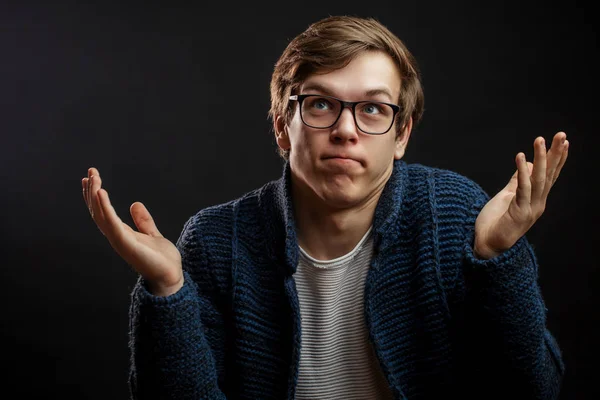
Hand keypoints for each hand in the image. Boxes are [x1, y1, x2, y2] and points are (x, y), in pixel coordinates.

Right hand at [82, 167, 182, 295]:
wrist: (171, 277)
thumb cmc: (162, 260)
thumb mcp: (152, 234)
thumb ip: (143, 221)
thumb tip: (135, 204)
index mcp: (122, 234)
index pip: (103, 212)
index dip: (96, 196)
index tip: (92, 179)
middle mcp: (116, 236)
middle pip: (98, 211)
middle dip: (92, 192)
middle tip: (90, 172)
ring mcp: (119, 240)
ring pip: (101, 214)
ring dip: (95, 195)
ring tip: (94, 177)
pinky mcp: (126, 243)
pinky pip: (111, 222)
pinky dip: (105, 207)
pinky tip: (101, 192)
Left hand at [473, 132, 569, 258]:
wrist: (485, 245)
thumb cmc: (495, 222)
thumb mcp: (506, 196)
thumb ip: (516, 182)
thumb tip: (527, 165)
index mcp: (536, 199)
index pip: (550, 175)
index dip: (557, 158)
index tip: (563, 141)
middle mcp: (538, 203)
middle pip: (549, 175)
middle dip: (555, 154)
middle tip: (561, 135)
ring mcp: (530, 208)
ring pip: (539, 179)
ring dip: (540, 158)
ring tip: (540, 140)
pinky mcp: (519, 213)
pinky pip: (523, 189)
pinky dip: (522, 172)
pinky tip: (521, 157)